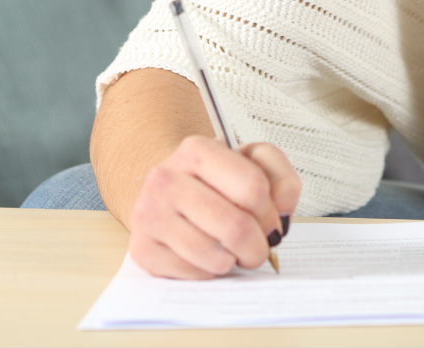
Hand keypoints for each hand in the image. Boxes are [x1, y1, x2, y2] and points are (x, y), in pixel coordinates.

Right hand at [128, 135, 300, 278]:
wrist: (167, 193)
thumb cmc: (214, 182)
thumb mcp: (253, 164)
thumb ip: (281, 178)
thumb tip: (282, 212)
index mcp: (197, 150)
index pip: (253, 188)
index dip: (270, 212)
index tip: (269, 219)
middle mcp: (166, 178)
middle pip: (235, 226)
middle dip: (257, 246)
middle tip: (258, 247)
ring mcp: (148, 214)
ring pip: (213, 255)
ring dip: (234, 260)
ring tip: (233, 251)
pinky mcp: (142, 248)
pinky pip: (191, 273)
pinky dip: (209, 272)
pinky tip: (207, 257)